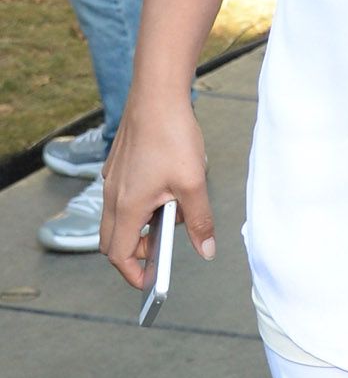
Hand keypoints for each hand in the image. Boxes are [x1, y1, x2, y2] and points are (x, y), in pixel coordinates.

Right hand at [101, 87, 214, 290]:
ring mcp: (112, 180)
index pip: (118, 254)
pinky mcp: (118, 167)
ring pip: (120, 218)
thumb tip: (206, 250)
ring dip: (143, 224)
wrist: (156, 95)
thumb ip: (199, 221)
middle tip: (164, 250)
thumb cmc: (173, 137)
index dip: (133, 273)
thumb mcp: (194, 184)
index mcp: (127, 205)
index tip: (150, 282)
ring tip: (176, 209)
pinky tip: (170, 187)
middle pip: (113, 240)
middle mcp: (112, 195)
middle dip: (136, 252)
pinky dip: (142, 204)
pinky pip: (124, 197)